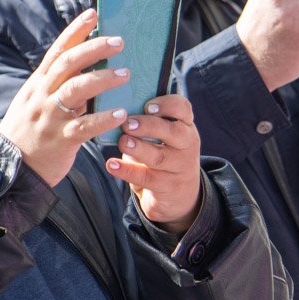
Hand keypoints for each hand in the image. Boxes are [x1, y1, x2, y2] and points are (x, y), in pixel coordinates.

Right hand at [0, 10, 128, 186]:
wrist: (9, 170)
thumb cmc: (29, 134)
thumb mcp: (36, 103)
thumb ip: (58, 87)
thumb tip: (89, 69)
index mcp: (38, 84)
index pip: (58, 50)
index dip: (76, 31)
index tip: (94, 14)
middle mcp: (42, 96)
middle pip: (69, 64)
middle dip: (94, 49)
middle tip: (119, 41)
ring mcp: (50, 117)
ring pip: (76, 90)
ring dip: (103, 78)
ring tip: (125, 73)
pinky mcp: (60, 140)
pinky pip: (84, 126)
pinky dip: (104, 118)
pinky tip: (121, 113)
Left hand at [105, 94, 201, 234]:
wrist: (179, 194)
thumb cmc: (164, 154)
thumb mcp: (164, 137)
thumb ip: (148, 123)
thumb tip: (118, 113)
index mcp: (185, 126)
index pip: (183, 109)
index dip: (167, 105)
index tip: (147, 106)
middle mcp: (186, 145)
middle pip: (174, 132)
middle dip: (149, 126)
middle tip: (128, 124)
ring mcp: (179, 167)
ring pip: (160, 157)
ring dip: (139, 148)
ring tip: (122, 142)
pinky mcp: (167, 187)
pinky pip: (146, 178)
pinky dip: (127, 171)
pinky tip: (112, 164)